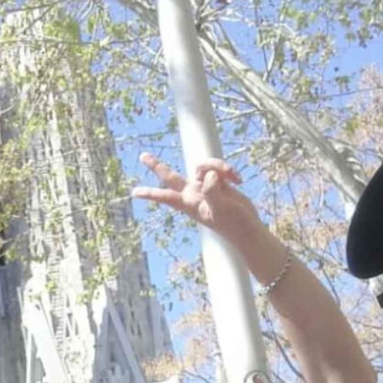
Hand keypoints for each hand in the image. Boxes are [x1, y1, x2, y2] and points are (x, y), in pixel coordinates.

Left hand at [132, 153, 264, 245]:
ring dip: (218, 165)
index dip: (151, 194)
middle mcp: (193, 193)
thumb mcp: (222, 209)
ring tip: (231, 175)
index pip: (166, 197)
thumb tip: (208, 175)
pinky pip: (217, 167)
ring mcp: (205, 186)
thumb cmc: (234, 223)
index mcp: (190, 203)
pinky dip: (228, 170)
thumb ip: (212, 191)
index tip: (135, 193)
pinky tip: (238, 179)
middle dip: (157, 166)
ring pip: (203, 165)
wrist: (248, 226)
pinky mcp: (217, 182)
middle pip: (170, 176)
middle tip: (142, 156)